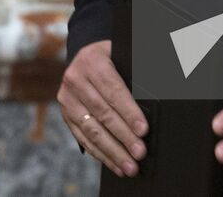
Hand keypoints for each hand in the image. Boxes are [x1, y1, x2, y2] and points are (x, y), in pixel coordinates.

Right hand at [56, 40, 148, 176]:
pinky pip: (84, 139)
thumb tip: (156, 98)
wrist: (85, 57)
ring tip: (130, 166)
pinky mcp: (65, 115)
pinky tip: (116, 165)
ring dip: (113, 152)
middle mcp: (75, 79)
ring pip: (92, 130)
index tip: (143, 130)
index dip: (129, 112)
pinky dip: (101, 154)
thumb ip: (136, 74)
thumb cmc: (112, 58)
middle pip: (103, 113)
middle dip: (123, 136)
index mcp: (92, 61)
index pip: (113, 91)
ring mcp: (67, 99)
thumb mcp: (123, 56)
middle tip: (140, 153)